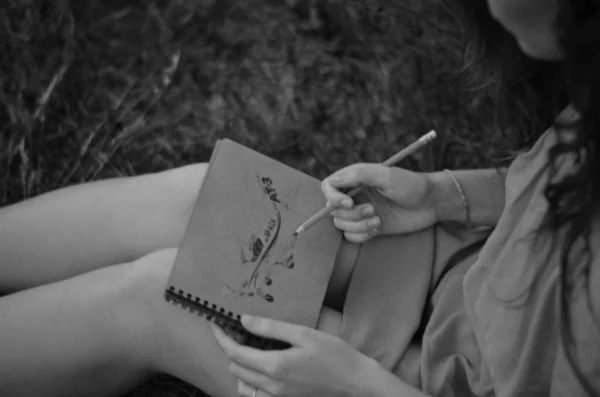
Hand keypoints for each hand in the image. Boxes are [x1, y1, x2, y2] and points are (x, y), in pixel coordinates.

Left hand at [211, 315, 371, 396]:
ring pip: (243, 384)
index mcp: (274, 366)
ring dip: (239, 366)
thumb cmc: (335, 355)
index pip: (235, 352)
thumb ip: (272, 328)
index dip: (221, 338)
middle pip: (236, 368)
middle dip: (229, 348)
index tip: (216, 324)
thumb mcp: (304, 334)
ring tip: (247, 347)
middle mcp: (271, 386)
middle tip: (235, 331)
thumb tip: (244, 320)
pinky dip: (250, 380)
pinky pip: (256, 394)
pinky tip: (261, 367)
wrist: (356, 383)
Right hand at [321, 163, 436, 242]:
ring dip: (358, 226)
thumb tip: (333, 181)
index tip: (349, 203)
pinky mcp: (369, 227)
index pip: (329, 187)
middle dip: (351, 214)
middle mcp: (355, 195)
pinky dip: (362, 235)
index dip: (333, 197)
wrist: (431, 203)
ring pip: (342, 224)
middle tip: (373, 210)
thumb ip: (359, 175)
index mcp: (355, 178)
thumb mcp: (386, 175)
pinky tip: (379, 228)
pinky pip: (352, 236)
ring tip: (378, 220)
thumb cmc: (411, 185)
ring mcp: (361, 212)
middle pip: (333, 209)